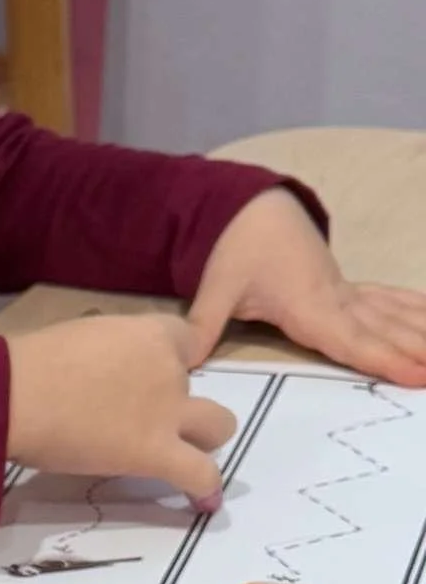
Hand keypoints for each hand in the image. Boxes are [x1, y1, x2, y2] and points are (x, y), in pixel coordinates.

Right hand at [6, 312, 234, 507]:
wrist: (14, 395)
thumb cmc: (28, 364)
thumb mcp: (81, 336)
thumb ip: (107, 351)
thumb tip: (99, 367)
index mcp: (149, 333)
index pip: (184, 341)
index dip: (168, 361)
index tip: (144, 377)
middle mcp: (170, 369)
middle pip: (202, 387)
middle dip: (183, 403)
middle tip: (144, 418)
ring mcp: (168, 413)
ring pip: (217, 427)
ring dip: (200, 440)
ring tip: (177, 455)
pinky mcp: (155, 453)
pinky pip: (199, 474)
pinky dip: (204, 489)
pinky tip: (204, 503)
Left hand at [188, 187, 425, 386]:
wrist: (249, 208)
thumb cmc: (234, 248)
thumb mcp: (215, 287)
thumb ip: (201, 327)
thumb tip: (181, 362)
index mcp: (308, 305)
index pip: (350, 340)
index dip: (382, 359)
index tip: (416, 375)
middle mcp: (335, 299)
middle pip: (383, 331)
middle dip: (417, 350)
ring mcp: (344, 291)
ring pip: (392, 315)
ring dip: (422, 331)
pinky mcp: (345, 286)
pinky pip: (386, 299)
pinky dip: (412, 308)